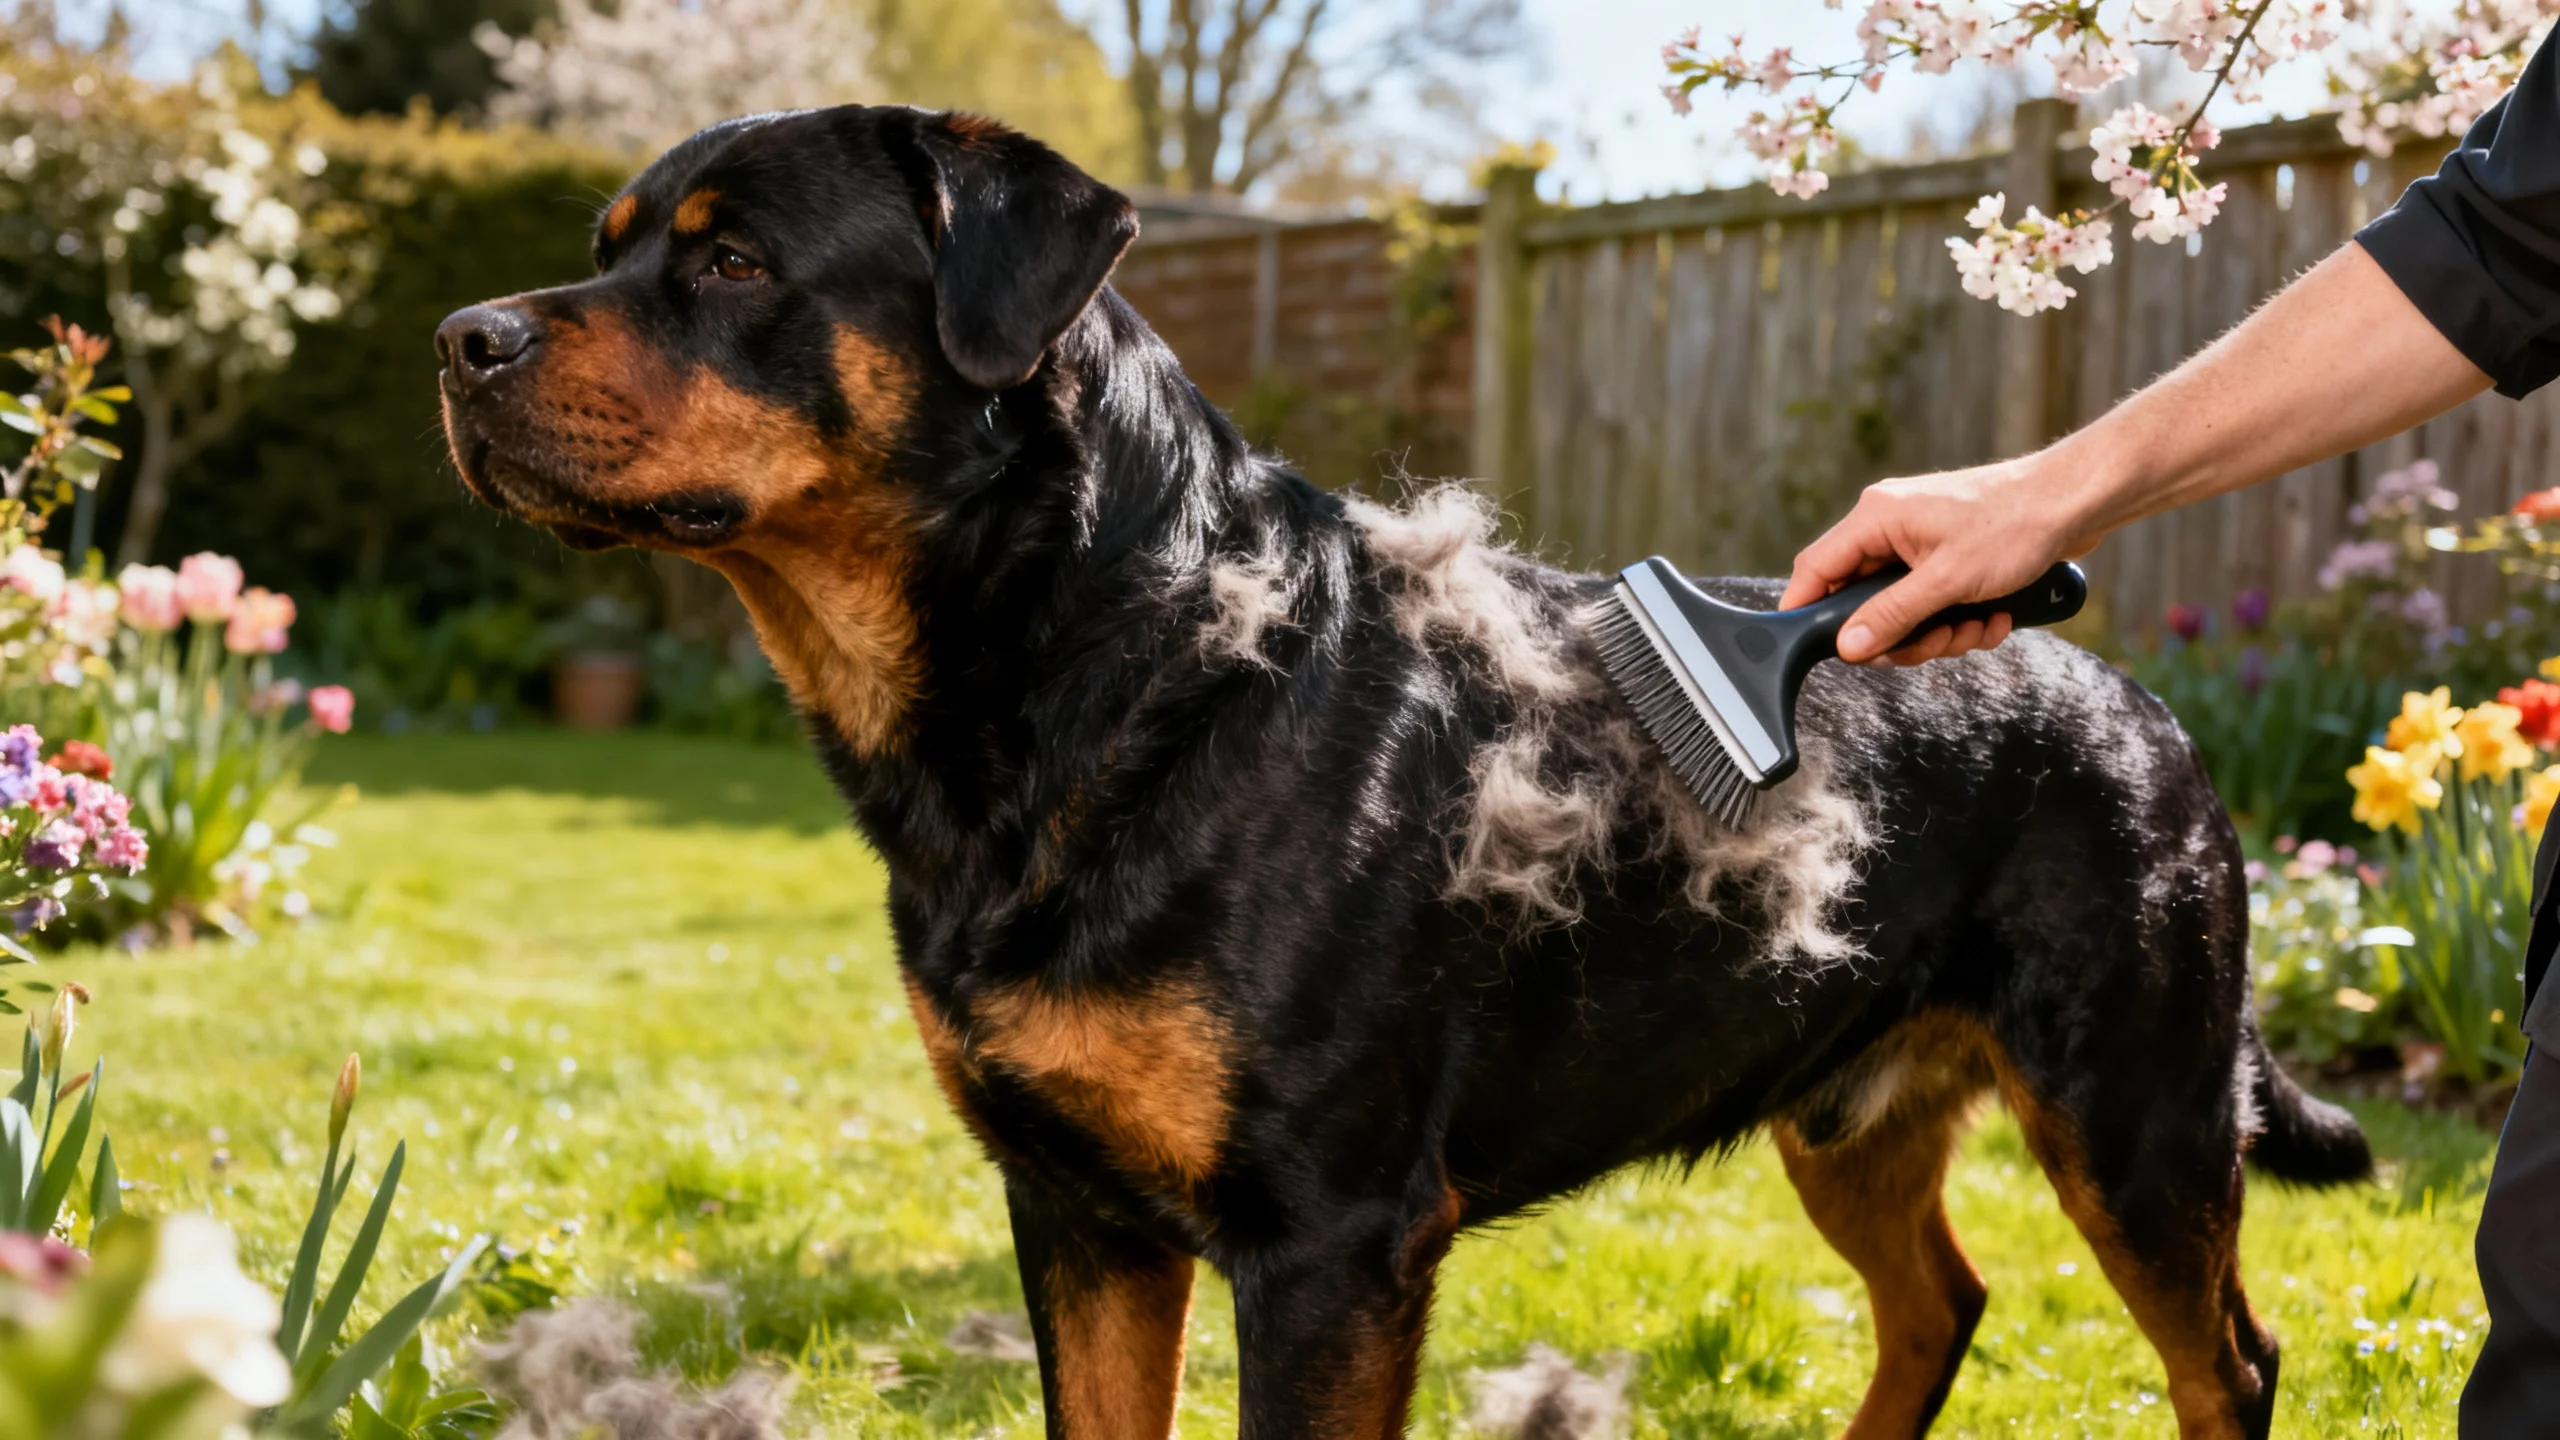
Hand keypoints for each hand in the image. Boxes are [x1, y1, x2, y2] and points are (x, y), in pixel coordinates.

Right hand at [1781, 456, 2094, 664]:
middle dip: (1902, 634)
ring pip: (1902, 610)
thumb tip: (1849, 646)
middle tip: (1937, 642)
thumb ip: (1892, 615)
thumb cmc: (2015, 525)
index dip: (1807, 610)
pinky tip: (1993, 617)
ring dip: (1938, 633)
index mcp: (1876, 518)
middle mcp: (1890, 528)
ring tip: (1977, 627)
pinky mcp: (1945, 557)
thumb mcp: (1948, 581)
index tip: (1815, 646)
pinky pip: (1932, 604)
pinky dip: (1959, 620)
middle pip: (1862, 601)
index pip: (1816, 569)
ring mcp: (1918, 543)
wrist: (2074, 503)